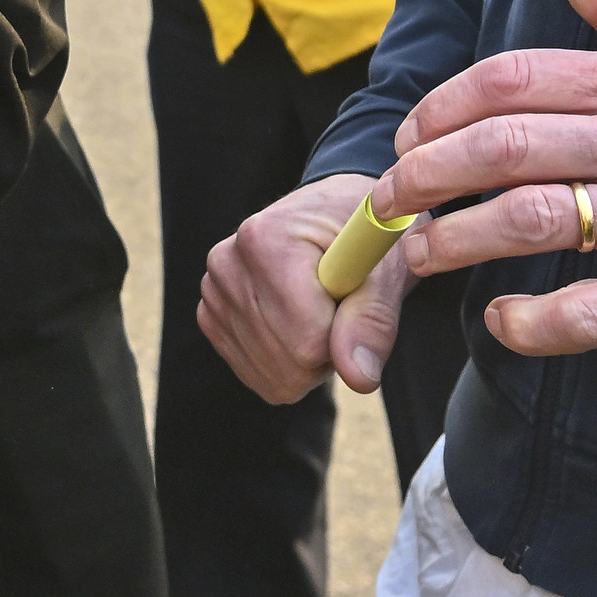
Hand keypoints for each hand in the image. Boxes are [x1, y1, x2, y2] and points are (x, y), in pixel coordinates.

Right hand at [198, 173, 414, 403]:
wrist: (334, 217)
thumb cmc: (364, 238)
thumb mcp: (385, 270)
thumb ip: (373, 322)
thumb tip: (359, 378)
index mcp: (267, 240)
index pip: (308, 340)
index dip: (346, 335)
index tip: (354, 300)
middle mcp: (227, 264)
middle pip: (289, 364)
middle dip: (328, 350)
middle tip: (340, 305)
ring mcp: (213, 292)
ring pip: (273, 376)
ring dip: (309, 360)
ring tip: (319, 311)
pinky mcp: (210, 316)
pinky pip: (256, 375)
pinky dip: (287, 365)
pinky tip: (296, 325)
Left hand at [379, 0, 596, 356]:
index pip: (513, 80)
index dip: (444, 106)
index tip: (412, 134)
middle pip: (502, 148)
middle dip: (425, 174)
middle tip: (388, 200)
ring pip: (527, 224)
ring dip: (454, 242)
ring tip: (418, 256)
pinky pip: (587, 313)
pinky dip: (531, 324)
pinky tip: (500, 320)